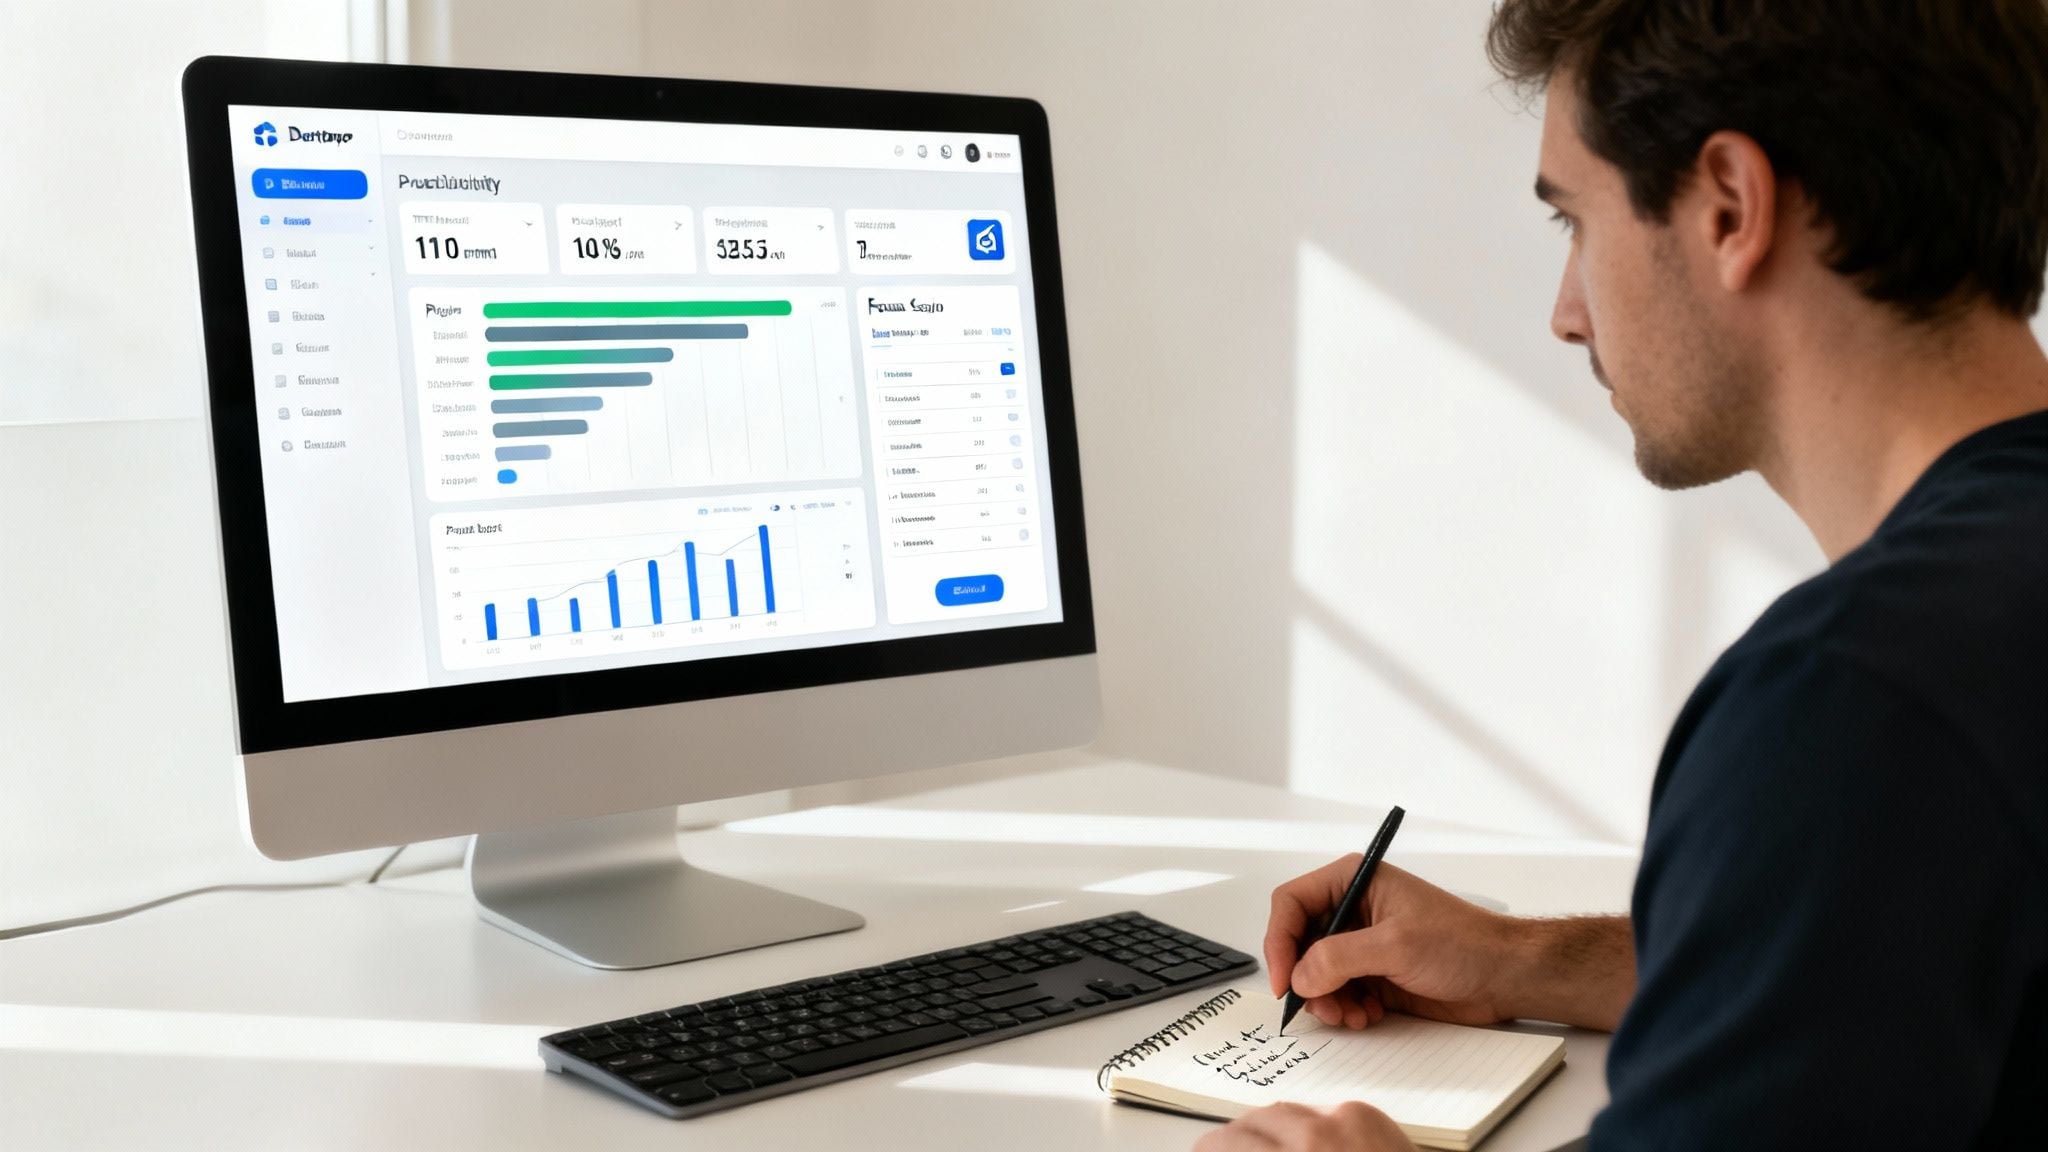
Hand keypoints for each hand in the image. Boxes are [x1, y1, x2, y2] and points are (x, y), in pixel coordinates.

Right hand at [1194, 1101, 1414, 1151]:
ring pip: (1283, 1111)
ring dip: (1266, 1127)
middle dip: (1232, 1138)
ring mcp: (1345, 1120)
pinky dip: (1306, 1123)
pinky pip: (1321, 1110)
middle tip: (1221, 1149)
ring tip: (1260, 1145)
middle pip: (1252, 1123)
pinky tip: (1304, 1142)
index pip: (1231, 1144)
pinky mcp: (1367, 1113)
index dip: (1210, 1149)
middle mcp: (1316, 1138)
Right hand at [1265, 859, 1518, 1029]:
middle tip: (1320, 1006)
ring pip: (1315, 973)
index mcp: (1354, 881)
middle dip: (1305, 978)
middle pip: (1298, 942)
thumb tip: (1299, 977)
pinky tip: (1368, 1016)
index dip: (1280, 941)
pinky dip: (1344, 1008)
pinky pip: (1338, 992)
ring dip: (1326, 999)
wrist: (1504, 976)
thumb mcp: (1396, 945)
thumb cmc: (1464, 943)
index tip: (1284, 980)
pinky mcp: (1373, 972)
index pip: (1291, 903)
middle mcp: (1352, 909)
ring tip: (1351, 1015)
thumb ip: (1339, 958)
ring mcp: (1362, 943)